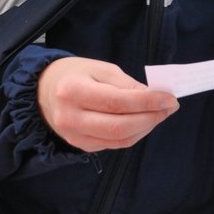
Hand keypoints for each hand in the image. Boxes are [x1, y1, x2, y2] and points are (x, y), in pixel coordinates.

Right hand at [37, 56, 176, 151]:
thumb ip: (127, 85)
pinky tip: (144, 122)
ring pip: (119, 140)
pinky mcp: (80, 145)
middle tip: (169, 107)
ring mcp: (73, 135)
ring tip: (159, 114)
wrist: (44, 90)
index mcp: (73, 91)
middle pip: (119, 126)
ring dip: (145, 128)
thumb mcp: (101, 69)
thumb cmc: (76, 74)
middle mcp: (70, 117)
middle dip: (151, 118)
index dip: (147, 103)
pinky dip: (134, 134)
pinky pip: (113, 144)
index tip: (170, 98)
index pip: (117, 102)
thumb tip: (155, 98)